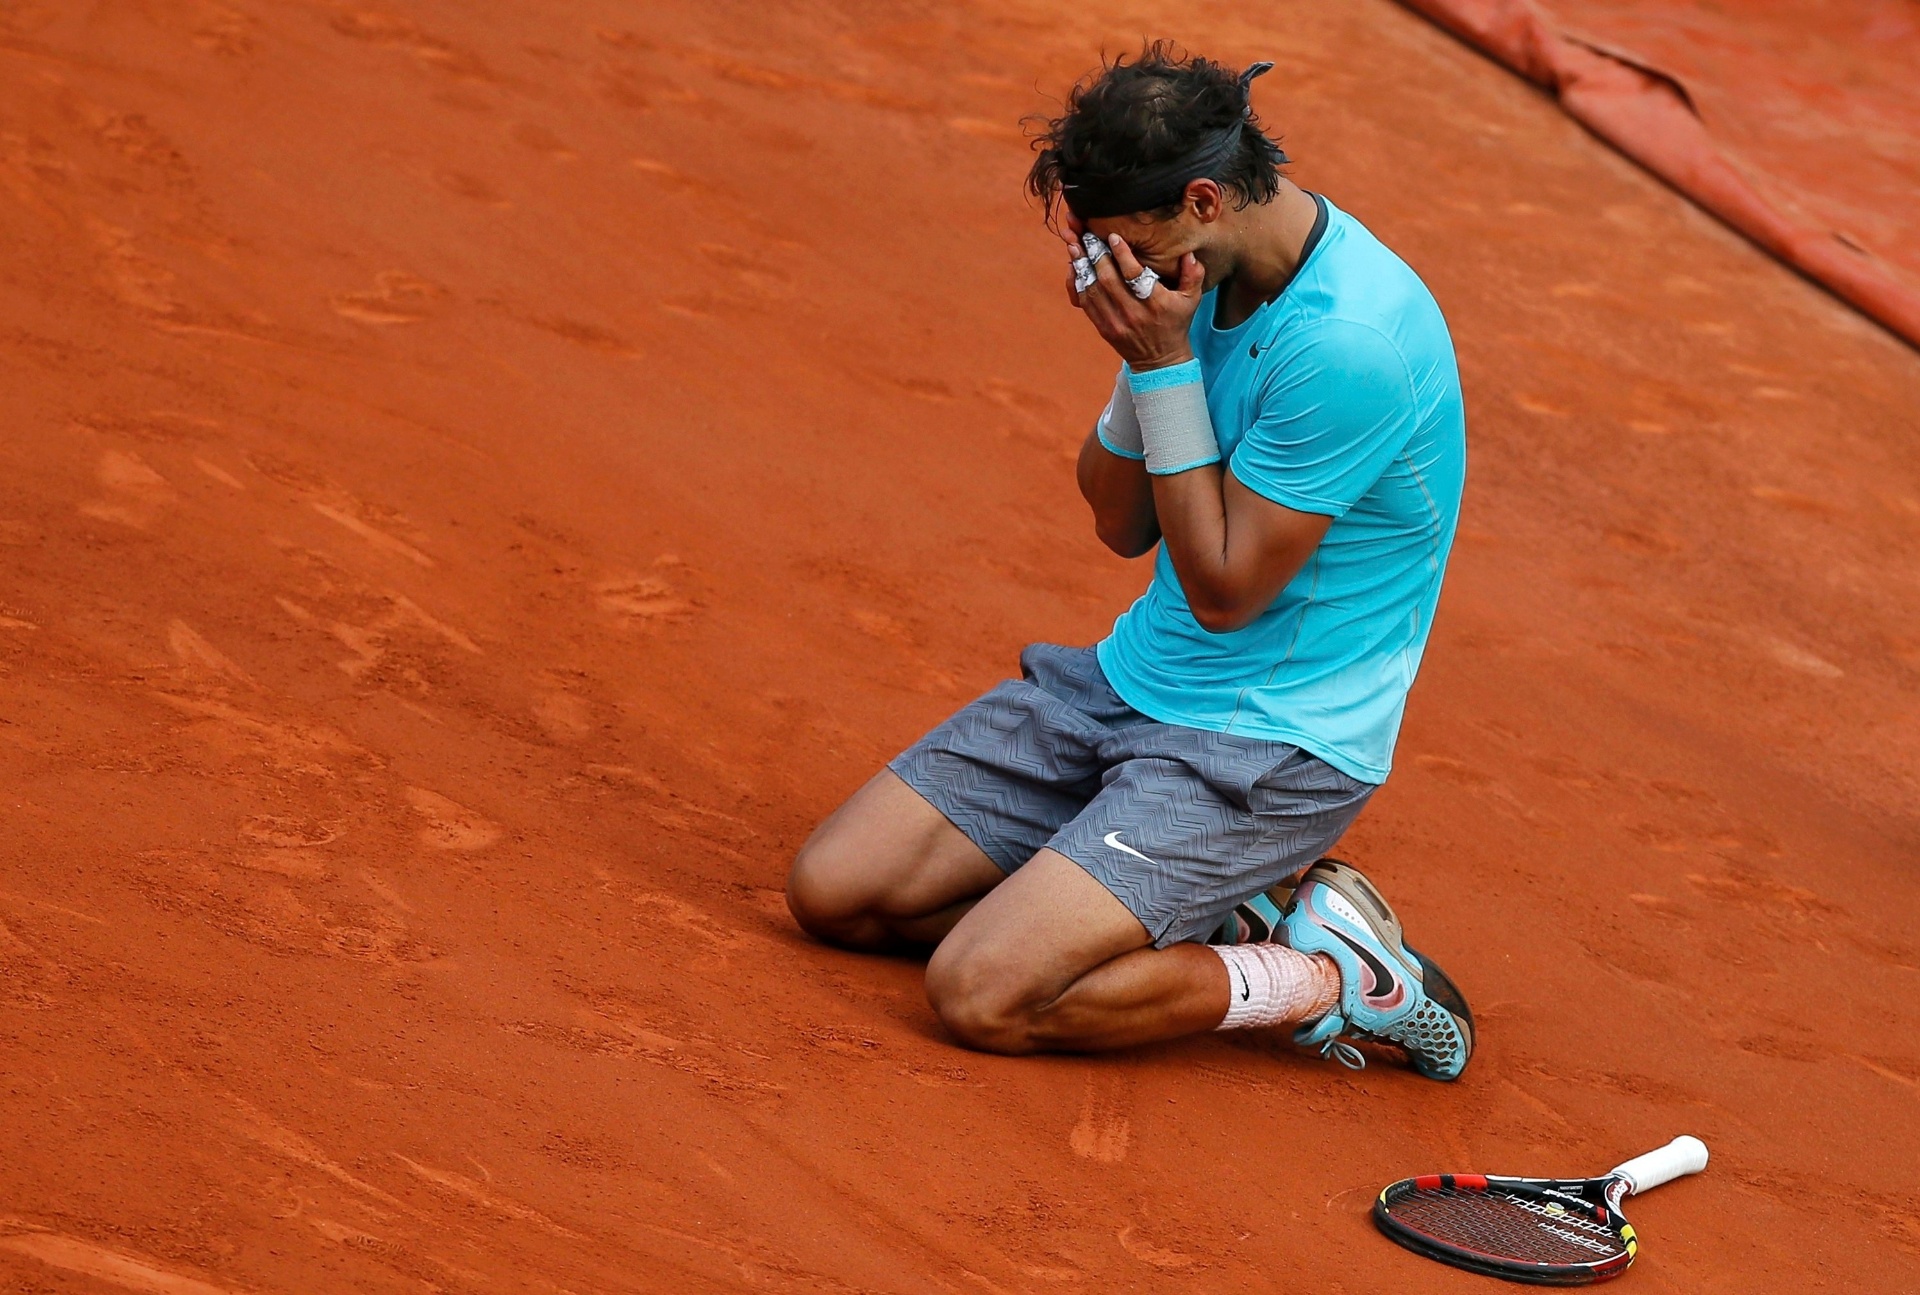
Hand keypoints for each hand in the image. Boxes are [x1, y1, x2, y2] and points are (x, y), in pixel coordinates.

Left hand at [1059, 224, 1204, 370]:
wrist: (1160, 360)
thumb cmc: (1175, 324)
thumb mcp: (1192, 300)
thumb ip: (1194, 275)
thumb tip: (1189, 254)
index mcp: (1156, 304)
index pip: (1135, 276)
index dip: (1122, 255)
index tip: (1113, 236)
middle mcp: (1133, 313)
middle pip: (1108, 280)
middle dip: (1096, 254)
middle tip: (1088, 234)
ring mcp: (1115, 322)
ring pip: (1093, 290)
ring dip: (1082, 266)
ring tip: (1075, 244)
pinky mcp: (1102, 327)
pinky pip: (1084, 303)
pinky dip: (1077, 283)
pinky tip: (1073, 266)